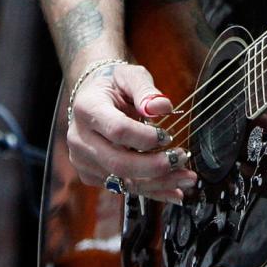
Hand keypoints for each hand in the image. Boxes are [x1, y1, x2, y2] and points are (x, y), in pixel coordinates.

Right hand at [67, 60, 196, 203]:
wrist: (94, 96)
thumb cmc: (114, 84)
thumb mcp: (130, 76)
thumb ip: (146, 90)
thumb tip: (162, 107)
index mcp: (87, 108)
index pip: (117, 130)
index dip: (145, 137)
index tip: (167, 136)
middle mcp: (80, 139)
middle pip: (118, 162)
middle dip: (154, 166)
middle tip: (181, 159)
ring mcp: (84, 161)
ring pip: (122, 181)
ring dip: (158, 183)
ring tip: (186, 177)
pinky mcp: (92, 175)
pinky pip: (124, 188)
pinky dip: (152, 190)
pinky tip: (173, 189)